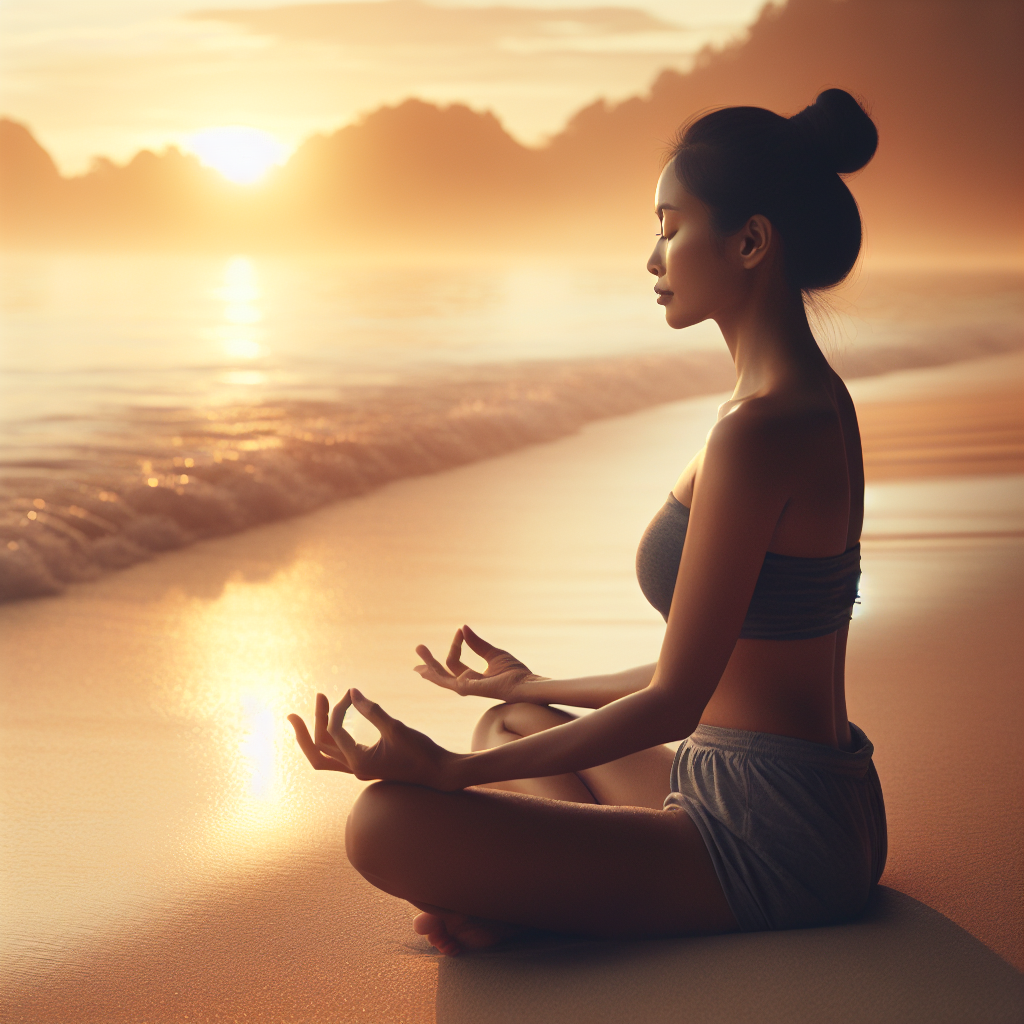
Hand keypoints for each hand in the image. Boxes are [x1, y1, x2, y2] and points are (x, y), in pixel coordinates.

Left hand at [287, 690, 460, 789]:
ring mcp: (359, 769)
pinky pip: (339, 754)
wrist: (440, 773)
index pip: (334, 732)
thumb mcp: (397, 728)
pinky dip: (331, 738)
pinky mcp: (367, 765)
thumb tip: (352, 691)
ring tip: (318, 707)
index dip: (339, 708)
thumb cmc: (421, 752)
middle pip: (318, 750)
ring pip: (325, 755)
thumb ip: (372, 711)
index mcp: (359, 763)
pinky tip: (336, 721)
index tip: (351, 693)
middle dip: (307, 727)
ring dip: (316, 733)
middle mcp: (354, 769)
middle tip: (307, 703)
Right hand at [415, 625, 543, 701]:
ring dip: (428, 665)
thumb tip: (463, 628)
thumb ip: (477, 643)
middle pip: (442, 673)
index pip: (454, 662)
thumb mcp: (493, 653)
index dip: (455, 644)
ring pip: (441, 678)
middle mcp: (466, 685)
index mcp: (471, 678)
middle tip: (418, 647)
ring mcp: (466, 688)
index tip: (460, 630)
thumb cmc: (515, 672)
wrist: (526, 683)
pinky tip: (429, 666)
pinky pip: (449, 681)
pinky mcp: (469, 689)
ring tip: (419, 651)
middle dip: (429, 661)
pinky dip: (438, 673)